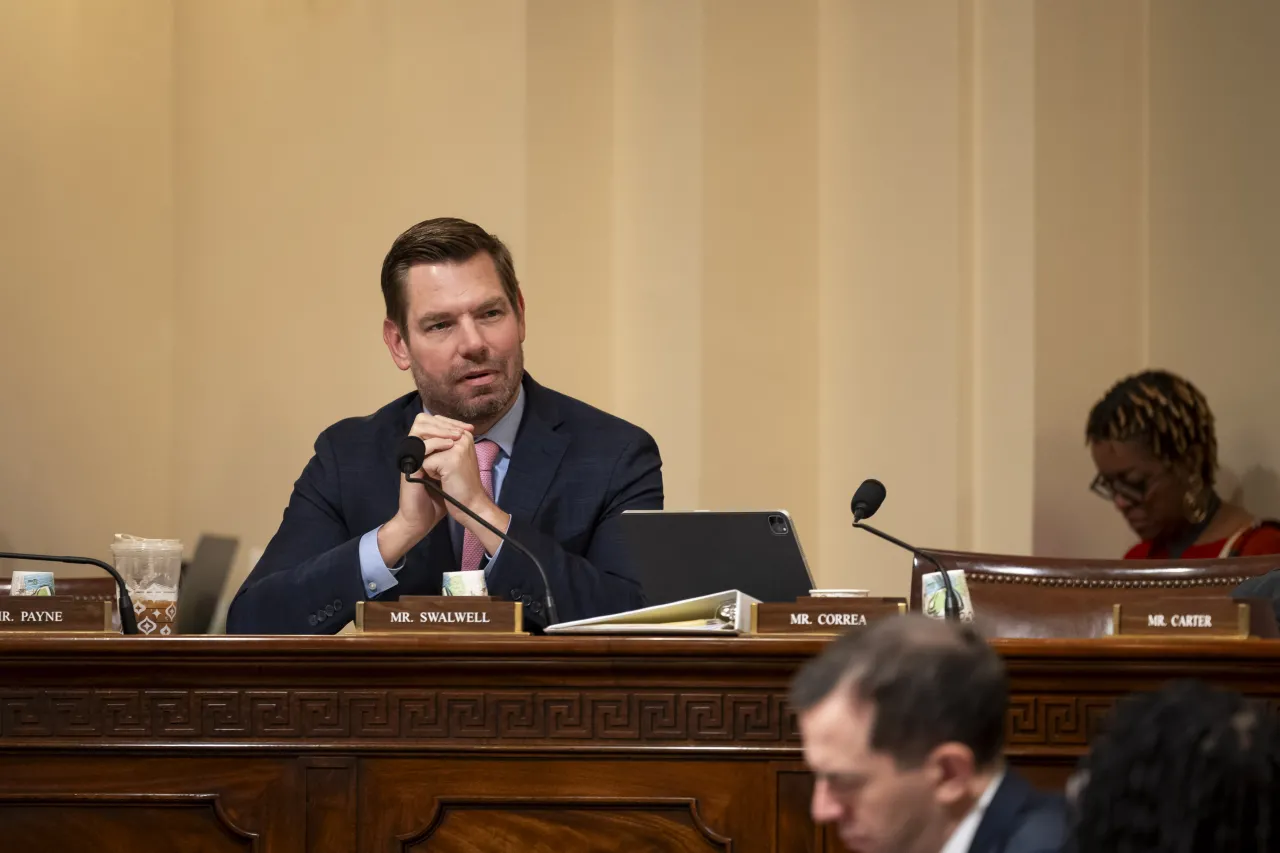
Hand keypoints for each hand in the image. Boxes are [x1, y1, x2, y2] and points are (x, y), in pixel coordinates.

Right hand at [377, 415, 472, 564]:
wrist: (423, 518)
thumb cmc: (438, 498)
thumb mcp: (451, 471)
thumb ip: (454, 453)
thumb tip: (467, 435)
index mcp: (424, 449)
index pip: (432, 423)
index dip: (449, 422)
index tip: (469, 428)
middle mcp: (415, 450)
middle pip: (422, 421)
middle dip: (444, 422)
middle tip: (461, 431)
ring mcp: (411, 457)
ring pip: (419, 428)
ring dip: (440, 429)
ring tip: (456, 436)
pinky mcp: (409, 466)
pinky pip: (419, 446)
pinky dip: (435, 442)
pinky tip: (450, 446)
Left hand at [420, 428, 509, 554]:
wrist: (469, 505)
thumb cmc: (459, 483)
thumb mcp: (451, 458)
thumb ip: (440, 443)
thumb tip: (419, 431)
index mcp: (464, 434)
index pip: (435, 423)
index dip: (427, 441)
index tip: (438, 458)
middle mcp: (463, 436)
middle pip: (427, 433)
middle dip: (427, 452)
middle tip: (443, 468)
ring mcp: (458, 447)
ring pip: (425, 448)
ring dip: (429, 463)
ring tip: (445, 474)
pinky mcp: (451, 459)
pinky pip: (426, 463)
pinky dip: (431, 475)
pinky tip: (445, 480)